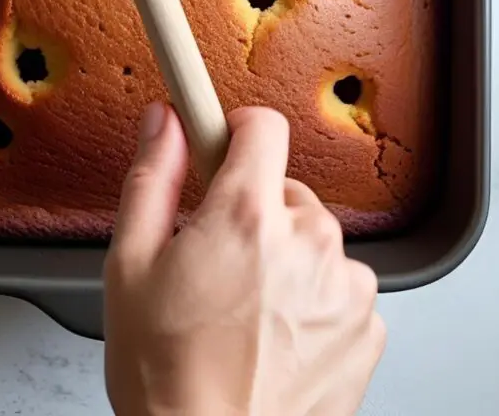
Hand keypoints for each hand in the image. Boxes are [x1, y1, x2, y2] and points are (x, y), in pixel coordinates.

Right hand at [105, 104, 385, 415]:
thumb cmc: (167, 374)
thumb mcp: (131, 264)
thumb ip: (153, 176)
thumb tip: (165, 122)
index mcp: (247, 215)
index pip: (263, 125)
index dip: (235, 132)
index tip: (222, 146)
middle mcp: (308, 241)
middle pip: (284, 188)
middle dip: (252, 210)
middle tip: (219, 260)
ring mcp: (345, 286)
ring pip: (312, 238)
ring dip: (286, 256)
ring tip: (248, 308)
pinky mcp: (367, 326)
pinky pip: (339, 284)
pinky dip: (313, 298)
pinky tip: (277, 334)